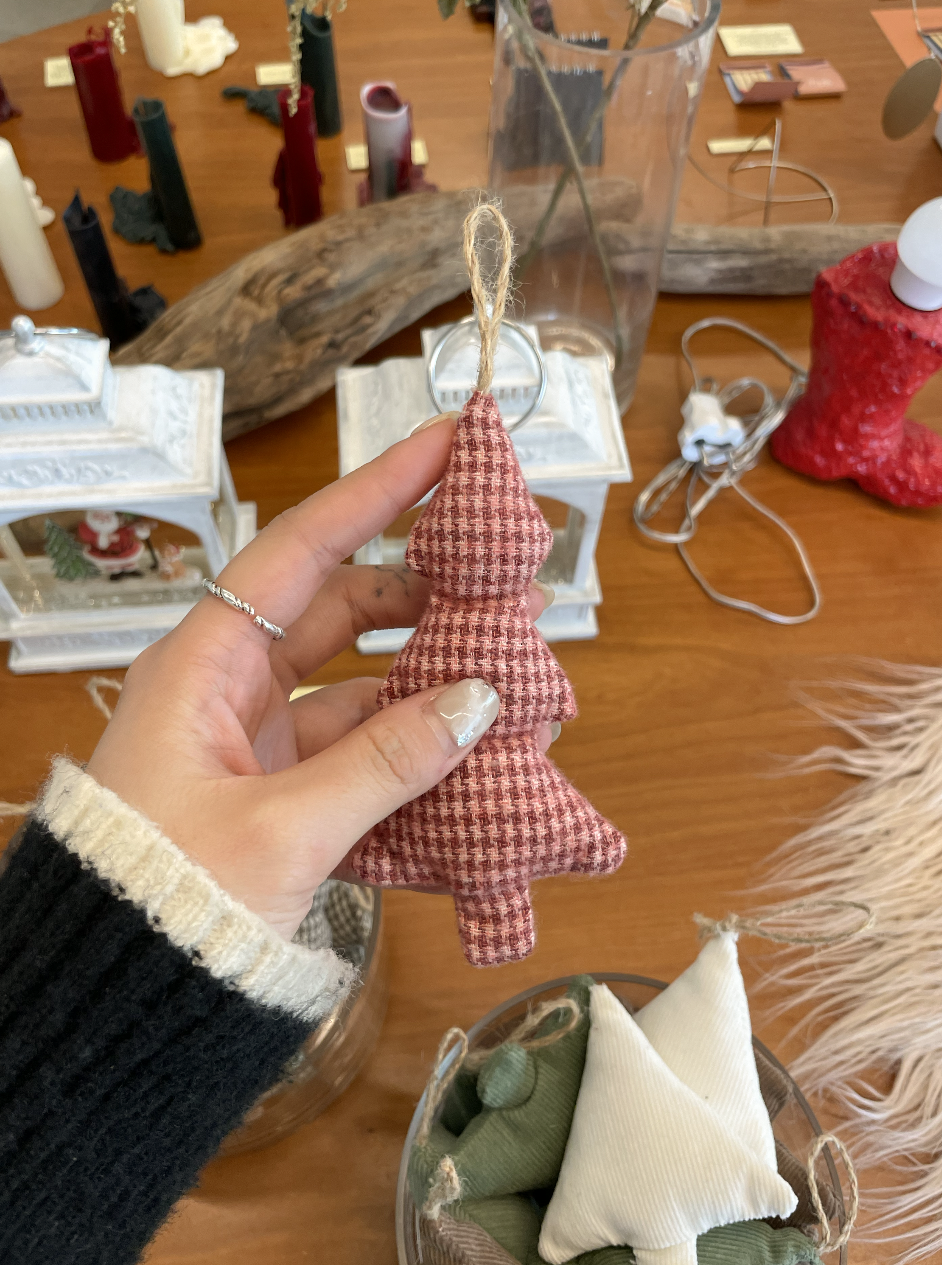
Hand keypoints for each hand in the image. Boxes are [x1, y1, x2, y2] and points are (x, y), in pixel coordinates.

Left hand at [86, 416, 550, 939]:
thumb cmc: (162, 900)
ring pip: (360, 685)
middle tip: (500, 579)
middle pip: (341, 609)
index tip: (446, 447)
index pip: (303, 549)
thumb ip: (385, 763)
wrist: (115, 999)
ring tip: (506, 677)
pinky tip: (471, 760)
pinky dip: (412, 753)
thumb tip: (477, 701)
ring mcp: (258, 742)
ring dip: (429, 683)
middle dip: (422, 592)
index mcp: (204, 665)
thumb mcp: (281, 829)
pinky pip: (360, 752)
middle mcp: (230, 688)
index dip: (378, 491)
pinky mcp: (280, 792)